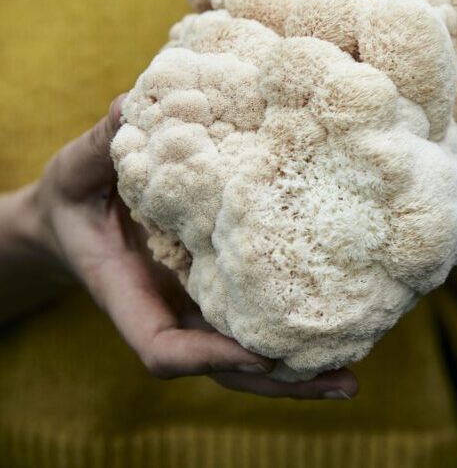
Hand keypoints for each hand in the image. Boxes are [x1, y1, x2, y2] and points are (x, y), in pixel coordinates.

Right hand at [31, 96, 356, 399]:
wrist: (78, 218)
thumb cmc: (74, 197)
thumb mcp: (76, 171)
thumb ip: (98, 147)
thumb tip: (130, 107)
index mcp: (129, 291)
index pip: (163, 346)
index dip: (207, 355)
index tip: (257, 352)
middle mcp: (170, 308)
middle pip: (225, 365)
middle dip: (278, 379)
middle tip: (343, 382)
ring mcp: (195, 303)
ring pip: (245, 351)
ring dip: (295, 368)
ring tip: (350, 374)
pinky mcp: (214, 286)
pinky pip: (253, 316)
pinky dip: (289, 328)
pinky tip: (337, 323)